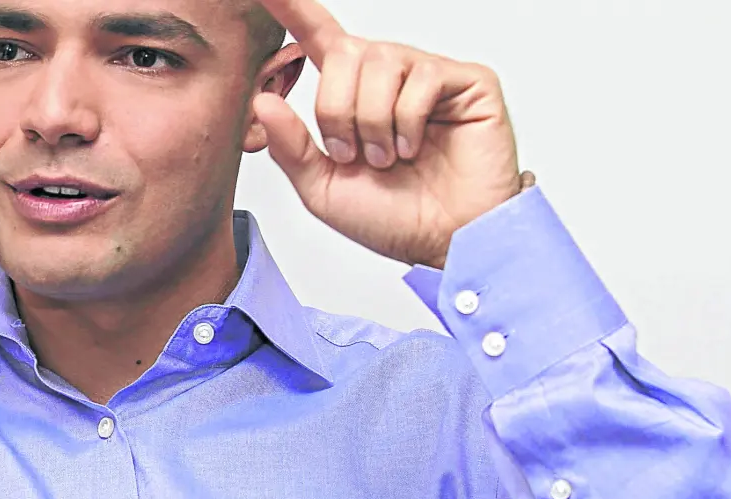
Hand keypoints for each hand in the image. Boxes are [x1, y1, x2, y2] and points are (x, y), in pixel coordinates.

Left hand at [253, 0, 522, 268]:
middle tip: (355, 153)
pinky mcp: (469, 82)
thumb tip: (262, 99)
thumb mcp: (324, 188)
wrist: (445, 244)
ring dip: (374, 121)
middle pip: (346, 52)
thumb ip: (291, 146)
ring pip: (381, 61)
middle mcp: (391, 76)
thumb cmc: (392, 219)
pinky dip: (410, 121)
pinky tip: (418, 147)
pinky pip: (423, 76)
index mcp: (353, 94)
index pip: (320, 38)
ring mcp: (431, 76)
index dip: (295, 9)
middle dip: (338, 109)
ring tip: (390, 158)